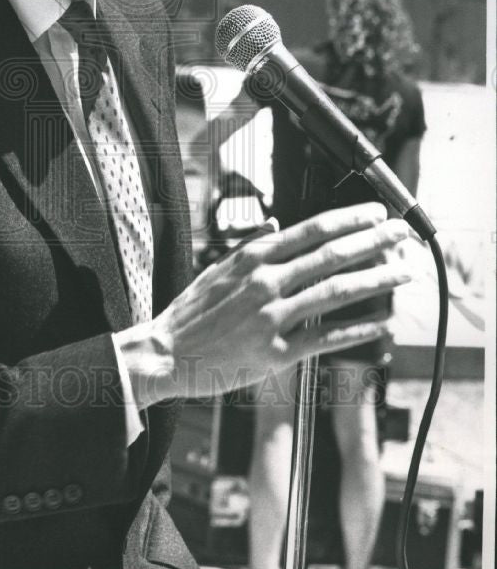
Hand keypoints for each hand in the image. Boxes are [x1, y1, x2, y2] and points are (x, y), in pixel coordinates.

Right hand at [115, 202, 411, 406]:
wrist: (166, 354)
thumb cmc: (191, 313)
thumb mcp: (216, 269)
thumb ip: (250, 247)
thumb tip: (276, 228)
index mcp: (253, 257)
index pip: (312, 230)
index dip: (350, 219)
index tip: (376, 214)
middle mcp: (265, 282)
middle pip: (332, 255)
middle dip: (374, 242)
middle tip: (402, 236)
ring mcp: (271, 317)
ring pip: (335, 293)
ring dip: (375, 280)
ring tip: (402, 273)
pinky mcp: (275, 352)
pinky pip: (325, 338)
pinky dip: (356, 330)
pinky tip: (379, 324)